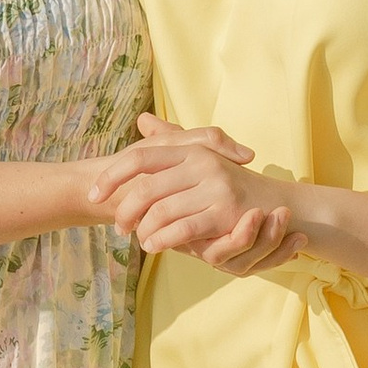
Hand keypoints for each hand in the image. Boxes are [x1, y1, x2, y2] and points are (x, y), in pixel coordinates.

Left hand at [89, 117, 304, 269]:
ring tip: (138, 240)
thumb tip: (142, 121)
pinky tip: (155, 247)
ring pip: (160, 212)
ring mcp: (213, 187)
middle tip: (119, 227)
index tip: (93, 194)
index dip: (112, 176)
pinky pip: (182, 229)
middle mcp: (200, 163)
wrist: (274, 203)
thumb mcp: (199, 156)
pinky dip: (163, 240)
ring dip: (142, 231)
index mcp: (189, 148)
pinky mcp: (224, 213)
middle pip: (145, 188)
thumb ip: (170, 138)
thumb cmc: (229, 182)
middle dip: (125, 211)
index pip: (139, 157)